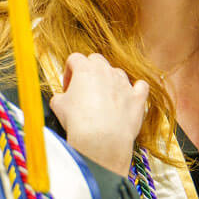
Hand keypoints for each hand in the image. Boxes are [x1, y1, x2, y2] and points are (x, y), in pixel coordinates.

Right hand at [49, 52, 148, 174]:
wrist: (101, 139)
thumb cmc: (78, 122)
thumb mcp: (57, 105)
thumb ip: (60, 95)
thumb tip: (62, 98)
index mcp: (85, 69)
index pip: (75, 59)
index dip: (69, 72)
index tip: (68, 87)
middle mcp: (107, 72)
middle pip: (97, 60)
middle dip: (89, 71)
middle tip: (84, 89)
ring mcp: (124, 83)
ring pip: (117, 72)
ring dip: (110, 81)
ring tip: (103, 99)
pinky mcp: (137, 97)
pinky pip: (141, 86)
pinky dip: (136, 89)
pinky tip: (130, 95)